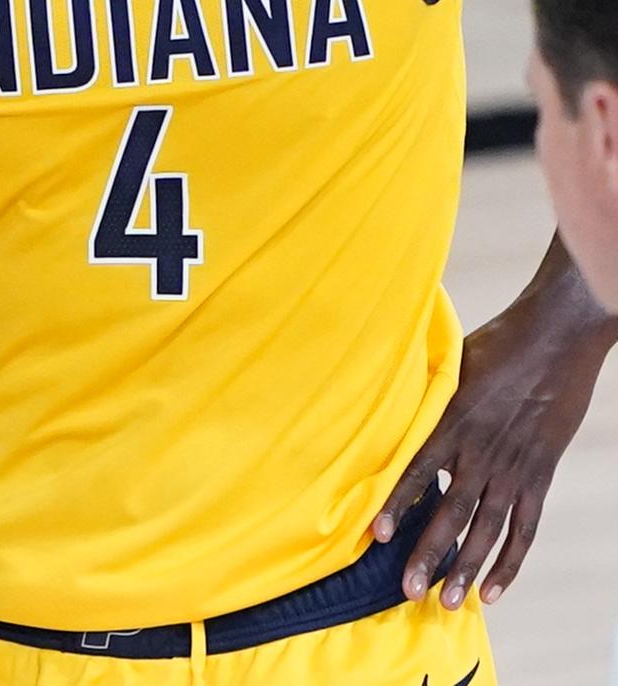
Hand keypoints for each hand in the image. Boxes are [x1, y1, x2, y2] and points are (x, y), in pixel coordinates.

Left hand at [372, 293, 604, 610]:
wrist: (557, 335)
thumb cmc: (502, 341)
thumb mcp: (456, 362)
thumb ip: (433, 393)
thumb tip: (400, 403)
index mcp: (455, 420)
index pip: (419, 470)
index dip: (398, 504)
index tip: (378, 535)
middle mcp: (482, 450)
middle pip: (451, 511)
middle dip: (428, 553)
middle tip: (407, 590)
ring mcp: (514, 466)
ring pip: (487, 529)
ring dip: (466, 567)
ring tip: (446, 600)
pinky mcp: (540, 474)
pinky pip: (525, 527)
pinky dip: (511, 560)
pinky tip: (494, 588)